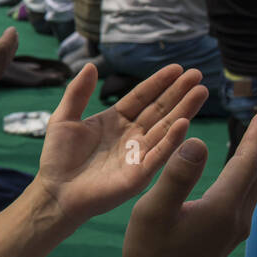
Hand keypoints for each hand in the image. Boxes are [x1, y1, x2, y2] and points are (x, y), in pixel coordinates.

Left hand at [35, 63, 208, 227]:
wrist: (55, 191)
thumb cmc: (58, 157)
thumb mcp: (64, 118)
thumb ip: (77, 93)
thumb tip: (91, 65)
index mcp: (115, 121)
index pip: (142, 97)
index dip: (159, 83)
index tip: (177, 68)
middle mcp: (132, 135)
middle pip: (160, 109)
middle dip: (179, 92)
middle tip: (198, 75)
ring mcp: (138, 154)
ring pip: (166, 128)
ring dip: (184, 110)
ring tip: (200, 92)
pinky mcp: (139, 173)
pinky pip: (159, 154)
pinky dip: (172, 140)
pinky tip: (184, 123)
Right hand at [120, 103, 256, 256]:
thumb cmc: (148, 252)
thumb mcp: (154, 209)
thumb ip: (177, 174)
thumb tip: (200, 140)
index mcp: (223, 208)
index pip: (248, 162)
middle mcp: (237, 218)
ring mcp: (234, 229)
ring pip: (256, 184)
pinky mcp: (226, 236)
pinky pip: (247, 195)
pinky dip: (250, 173)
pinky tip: (241, 170)